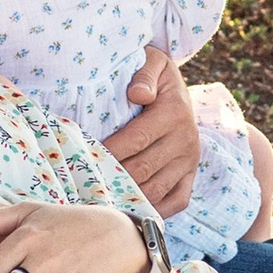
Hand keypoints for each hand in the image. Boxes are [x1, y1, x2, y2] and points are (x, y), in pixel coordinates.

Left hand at [100, 45, 200, 215]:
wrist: (177, 88)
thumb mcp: (153, 61)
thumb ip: (145, 74)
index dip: (109, 152)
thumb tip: (138, 93)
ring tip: (100, 200)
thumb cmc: (154, 76)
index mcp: (175, 112)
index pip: (136, 139)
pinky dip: (154, 211)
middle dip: (112, 177)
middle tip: (84, 184)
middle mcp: (186, 140)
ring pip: (155, 190)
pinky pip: (176, 202)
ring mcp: (190, 162)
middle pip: (142, 169)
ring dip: (128, 197)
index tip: (82, 159)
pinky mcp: (190, 177)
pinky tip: (128, 209)